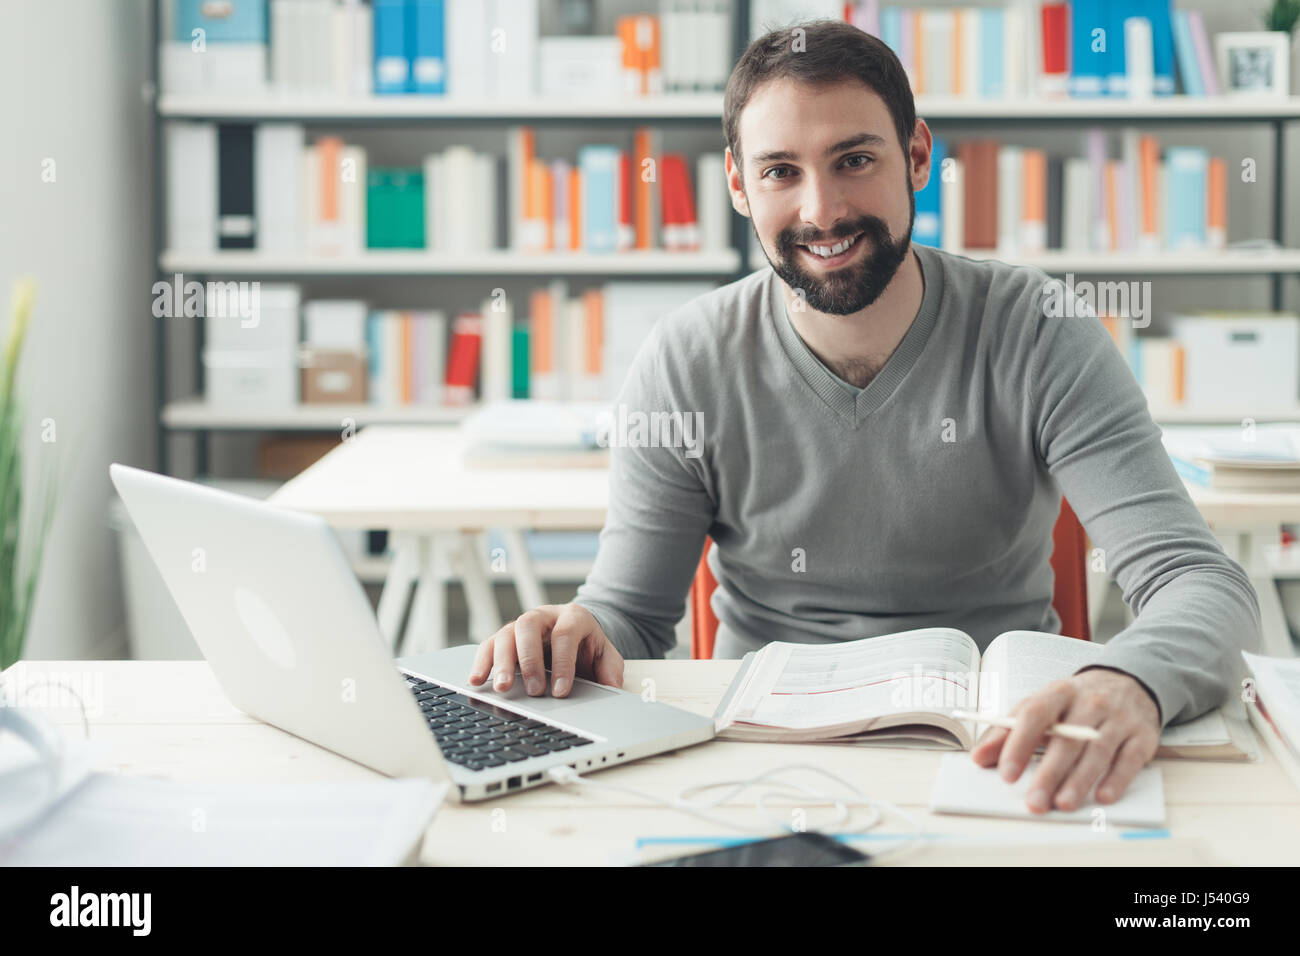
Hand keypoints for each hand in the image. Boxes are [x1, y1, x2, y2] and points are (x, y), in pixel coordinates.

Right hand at [467, 603, 624, 697]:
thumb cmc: (588, 645)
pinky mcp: (506, 637)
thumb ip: (611, 670)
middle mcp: (544, 616)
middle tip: (534, 690)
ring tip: (502, 688)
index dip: (563, 663)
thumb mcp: (607, 655)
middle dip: (529, 660)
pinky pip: (489, 644)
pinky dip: (481, 661)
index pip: (565, 634)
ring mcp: (522, 625)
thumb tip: (612, 688)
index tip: (561, 691)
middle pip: (528, 627)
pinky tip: (477, 680)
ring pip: (505, 634)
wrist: (576, 633)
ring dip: (501, 662)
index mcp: (572, 616)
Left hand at [971, 669, 1159, 812]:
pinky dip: (1117, 779)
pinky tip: (1103, 796)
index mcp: (1059, 692)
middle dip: (1049, 774)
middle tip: (1034, 800)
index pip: (1035, 714)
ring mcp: (1118, 719)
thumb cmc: (1075, 702)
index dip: (1019, 744)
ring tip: (1062, 804)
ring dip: (1079, 781)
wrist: (1129, 682)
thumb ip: (1008, 730)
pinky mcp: (1142, 736)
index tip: (1006, 773)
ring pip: (1097, 751)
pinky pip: (1130, 759)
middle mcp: (1091, 703)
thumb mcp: (1040, 706)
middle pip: (1067, 740)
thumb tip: (979, 757)